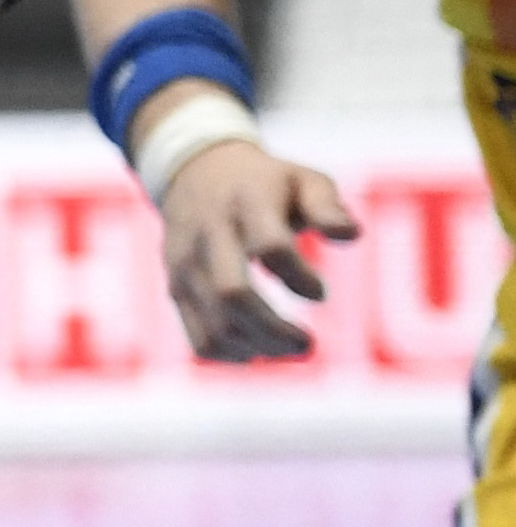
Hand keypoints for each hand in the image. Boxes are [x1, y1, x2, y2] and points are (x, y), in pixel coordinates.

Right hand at [155, 138, 360, 362]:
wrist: (192, 171)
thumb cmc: (265, 182)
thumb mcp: (302, 179)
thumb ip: (328, 206)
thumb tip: (351, 236)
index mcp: (245, 203)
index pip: (270, 247)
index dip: (301, 278)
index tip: (320, 291)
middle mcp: (208, 234)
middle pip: (233, 294)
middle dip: (276, 330)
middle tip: (307, 343)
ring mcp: (186, 263)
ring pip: (216, 324)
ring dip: (259, 348)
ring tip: (287, 347)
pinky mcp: (175, 286)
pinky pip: (198, 338)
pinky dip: (231, 356)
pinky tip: (257, 349)